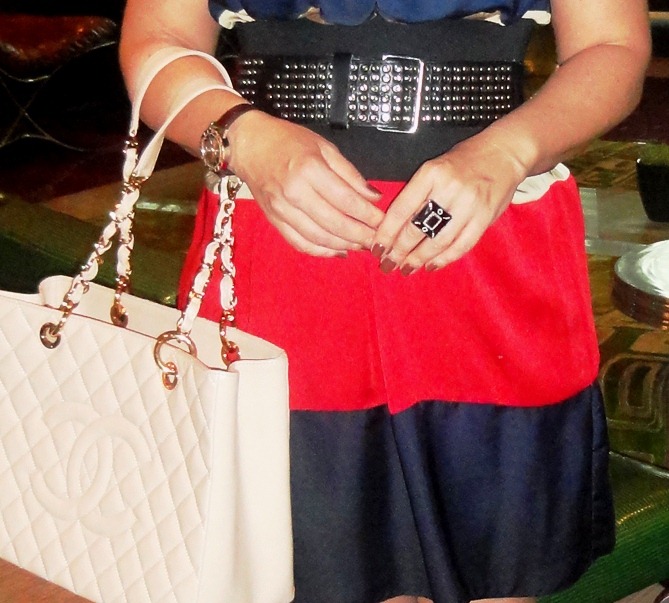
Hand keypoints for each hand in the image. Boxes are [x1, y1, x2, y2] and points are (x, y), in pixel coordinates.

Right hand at [227, 111, 384, 256]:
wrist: (249, 145)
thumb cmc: (288, 141)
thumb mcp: (324, 147)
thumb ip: (350, 174)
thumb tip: (374, 197)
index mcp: (309, 169)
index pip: (346, 201)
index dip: (368, 215)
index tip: (383, 222)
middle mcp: (294, 192)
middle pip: (335, 224)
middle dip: (360, 236)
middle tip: (377, 240)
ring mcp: (282, 209)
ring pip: (319, 238)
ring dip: (344, 246)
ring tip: (361, 246)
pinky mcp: (274, 220)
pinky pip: (300, 243)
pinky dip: (321, 252)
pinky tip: (337, 251)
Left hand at [371, 135, 527, 273]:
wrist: (504, 153)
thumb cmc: (463, 162)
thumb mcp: (434, 169)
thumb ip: (417, 196)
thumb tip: (392, 229)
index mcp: (430, 173)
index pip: (401, 209)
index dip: (386, 233)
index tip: (377, 249)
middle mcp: (449, 188)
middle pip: (417, 228)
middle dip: (399, 251)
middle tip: (388, 264)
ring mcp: (469, 204)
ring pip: (438, 241)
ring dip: (419, 259)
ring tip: (407, 268)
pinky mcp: (485, 217)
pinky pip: (461, 245)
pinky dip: (444, 259)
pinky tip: (431, 265)